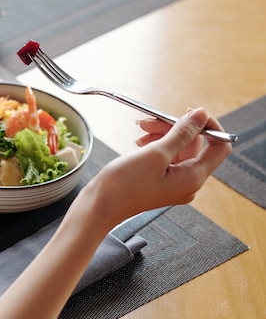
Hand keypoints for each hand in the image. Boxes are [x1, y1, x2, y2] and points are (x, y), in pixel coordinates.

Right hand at [86, 108, 231, 225]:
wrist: (100, 205)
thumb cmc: (124, 185)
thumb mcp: (155, 153)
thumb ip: (182, 133)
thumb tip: (201, 116)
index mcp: (193, 178)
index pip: (219, 147)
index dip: (209, 126)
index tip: (192, 113)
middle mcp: (188, 183)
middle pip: (195, 145)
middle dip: (174, 128)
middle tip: (152, 120)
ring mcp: (175, 183)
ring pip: (178, 148)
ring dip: (162, 134)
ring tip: (141, 130)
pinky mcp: (161, 182)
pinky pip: (166, 157)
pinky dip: (155, 145)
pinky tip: (140, 142)